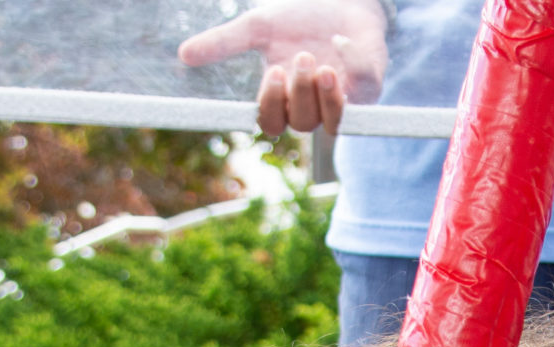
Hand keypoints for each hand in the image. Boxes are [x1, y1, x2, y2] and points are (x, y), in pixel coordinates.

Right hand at [178, 0, 388, 133]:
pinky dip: (353, 66)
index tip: (271, 76)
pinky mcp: (369, 86)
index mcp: (284, 95)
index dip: (270, 108)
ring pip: (331, 121)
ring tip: (318, 60)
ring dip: (322, 94)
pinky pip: (364, 91)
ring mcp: (343, 99)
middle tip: (300, 58)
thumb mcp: (258, 27)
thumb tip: (183, 55)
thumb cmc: (300, 17)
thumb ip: (224, 42)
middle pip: (301, 124)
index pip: (270, 122)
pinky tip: (341, 42)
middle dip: (298, 93)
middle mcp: (313, 104)